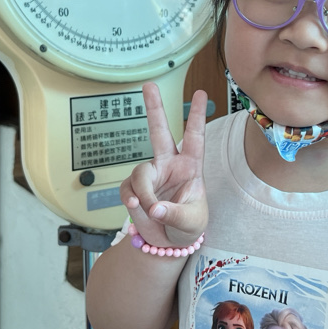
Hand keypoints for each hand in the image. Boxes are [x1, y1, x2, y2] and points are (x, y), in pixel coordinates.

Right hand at [120, 82, 208, 247]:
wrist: (170, 243)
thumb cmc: (189, 227)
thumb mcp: (191, 222)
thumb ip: (174, 214)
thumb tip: (153, 207)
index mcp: (190, 167)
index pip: (195, 138)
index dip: (196, 116)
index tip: (200, 93)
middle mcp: (169, 165)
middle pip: (159, 131)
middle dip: (154, 108)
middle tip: (149, 85)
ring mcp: (151, 175)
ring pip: (139, 173)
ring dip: (143, 193)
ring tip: (150, 211)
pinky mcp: (135, 188)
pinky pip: (127, 189)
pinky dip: (130, 199)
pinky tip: (135, 209)